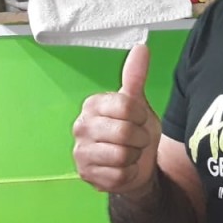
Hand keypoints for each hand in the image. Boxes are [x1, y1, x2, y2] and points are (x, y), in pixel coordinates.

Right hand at [72, 44, 160, 195]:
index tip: (140, 119)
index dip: (141, 115)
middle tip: (136, 139)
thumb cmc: (134, 130)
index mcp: (93, 104)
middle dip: (139, 138)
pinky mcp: (86, 174)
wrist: (135, 164)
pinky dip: (128, 173)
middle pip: (124, 132)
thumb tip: (142, 47)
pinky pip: (118, 175)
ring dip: (133, 156)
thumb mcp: (138, 103)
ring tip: (129, 153)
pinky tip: (123, 168)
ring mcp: (81, 151)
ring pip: (121, 155)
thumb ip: (136, 76)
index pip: (125, 106)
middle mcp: (81, 126)